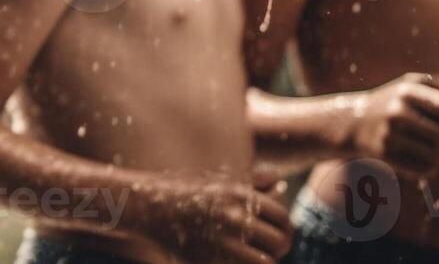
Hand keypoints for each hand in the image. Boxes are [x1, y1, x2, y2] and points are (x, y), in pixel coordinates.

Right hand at [133, 175, 292, 263]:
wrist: (151, 207)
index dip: (286, 228)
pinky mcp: (212, 258)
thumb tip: (281, 184)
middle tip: (275, 251)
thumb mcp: (220, 183)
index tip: (281, 234)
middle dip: (281, 248)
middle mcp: (235, 217)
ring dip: (266, 262)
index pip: (282, 217)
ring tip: (259, 259)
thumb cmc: (187, 192)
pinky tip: (240, 260)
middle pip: (279, 240)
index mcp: (240, 195)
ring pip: (266, 262)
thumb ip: (253, 184)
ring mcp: (223, 240)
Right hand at [349, 72, 438, 176]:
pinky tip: (421, 157)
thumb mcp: (415, 84)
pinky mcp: (386, 155)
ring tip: (433, 147)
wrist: (353, 121)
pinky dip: (431, 167)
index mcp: (408, 90)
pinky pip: (426, 170)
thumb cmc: (394, 100)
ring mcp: (390, 134)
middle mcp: (397, 111)